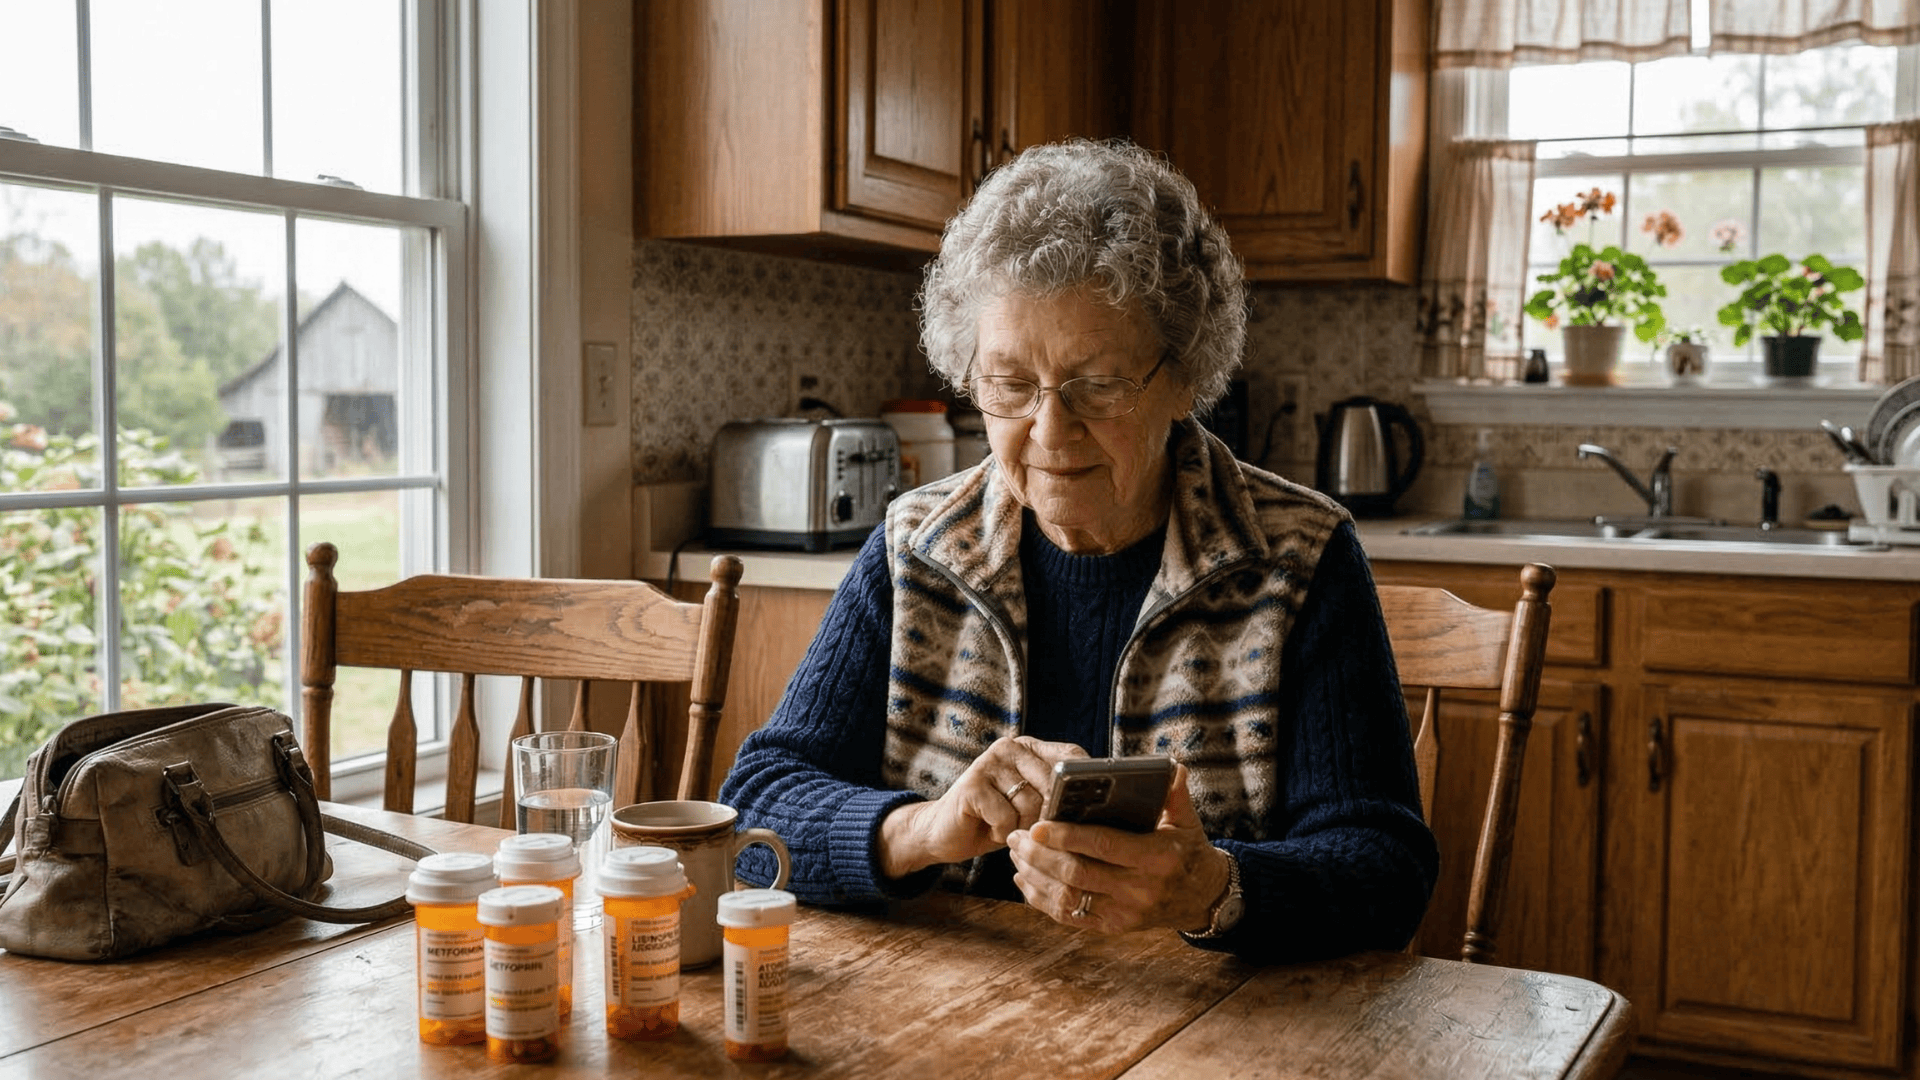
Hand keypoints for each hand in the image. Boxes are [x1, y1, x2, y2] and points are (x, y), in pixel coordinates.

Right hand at [878, 735, 1087, 878]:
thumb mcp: (1032, 806)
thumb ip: (1056, 797)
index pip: (1071, 757)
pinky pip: (1006, 816)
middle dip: (1051, 817)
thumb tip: (1096, 807)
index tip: (1085, 810)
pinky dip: (1003, 833)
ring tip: (1010, 829)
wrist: (945, 832)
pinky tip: (992, 831)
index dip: (1082, 785)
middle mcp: (1009, 747)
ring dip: (1024, 827)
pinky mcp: (971, 784)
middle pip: (1054, 783)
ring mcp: (988, 763)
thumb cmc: (996, 820)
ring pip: (1031, 804)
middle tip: (1041, 832)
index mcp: (1029, 748)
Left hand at [1007, 763, 1228, 932]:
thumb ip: (1175, 795)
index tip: (1037, 824)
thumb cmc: (1187, 850)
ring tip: (1015, 854)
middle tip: (1015, 836)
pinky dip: (1041, 899)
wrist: (1201, 897)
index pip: (1104, 845)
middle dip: (1040, 854)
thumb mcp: (1187, 821)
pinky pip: (1069, 916)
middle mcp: (1140, 889)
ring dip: (1035, 876)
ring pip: (1068, 897)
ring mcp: (1124, 913)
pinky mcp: (1113, 927)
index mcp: (1157, 858)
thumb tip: (1172, 768)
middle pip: (1078, 874)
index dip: (1068, 836)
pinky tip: (1025, 879)